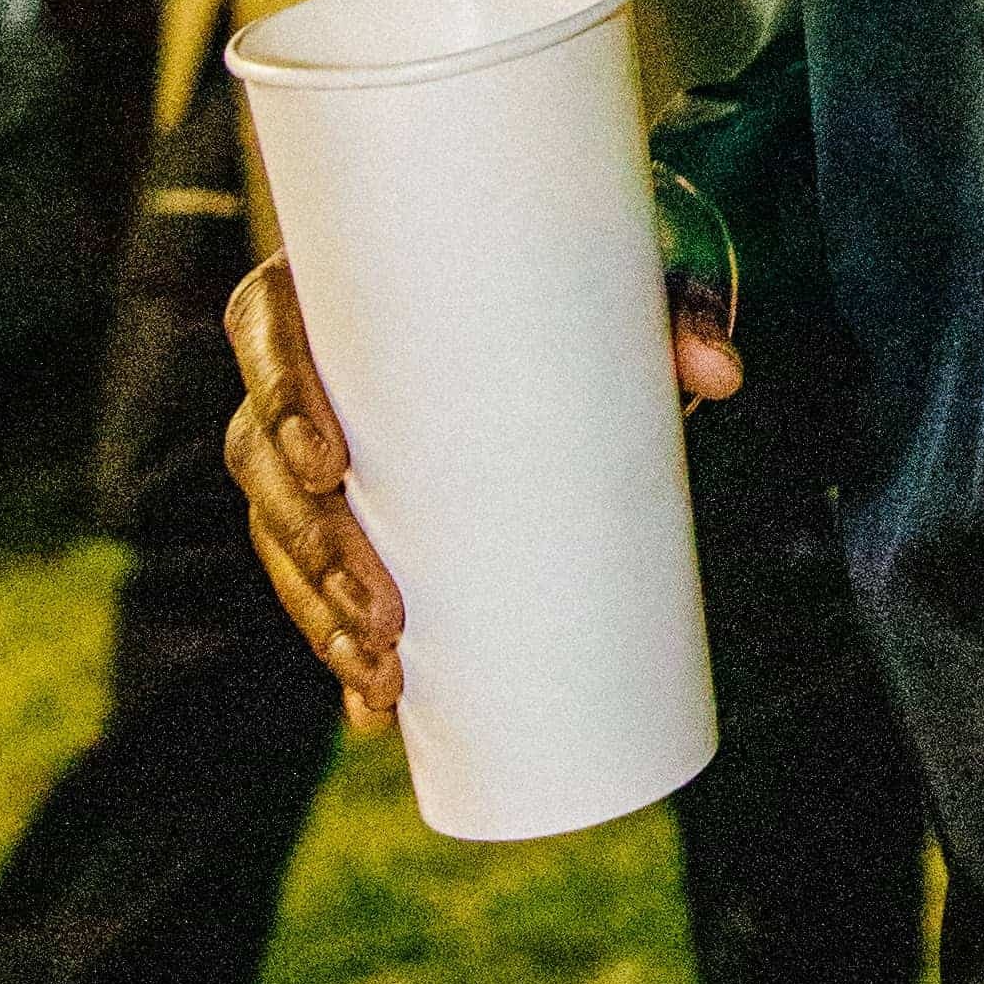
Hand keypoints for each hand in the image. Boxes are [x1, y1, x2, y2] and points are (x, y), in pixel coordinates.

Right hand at [222, 250, 744, 729]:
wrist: (551, 288)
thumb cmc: (564, 272)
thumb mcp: (613, 283)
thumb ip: (668, 314)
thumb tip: (722, 377)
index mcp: (337, 288)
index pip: (268, 335)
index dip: (280, 402)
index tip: (329, 466)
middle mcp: (307, 365)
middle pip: (262, 461)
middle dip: (313, 552)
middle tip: (386, 618)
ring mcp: (311, 441)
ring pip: (279, 531)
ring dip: (316, 614)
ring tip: (383, 674)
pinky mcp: (347, 503)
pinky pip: (312, 576)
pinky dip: (339, 645)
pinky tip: (372, 710)